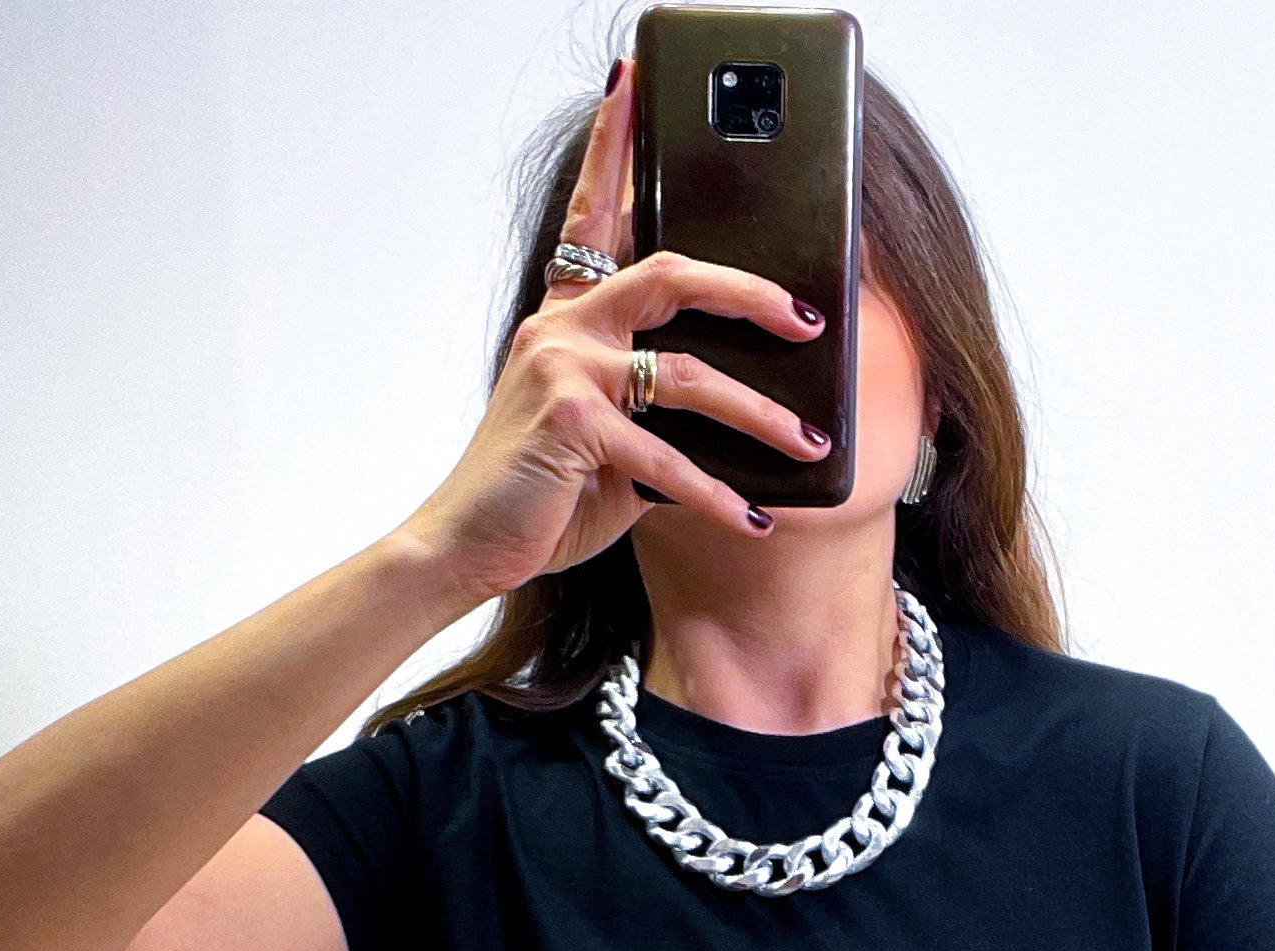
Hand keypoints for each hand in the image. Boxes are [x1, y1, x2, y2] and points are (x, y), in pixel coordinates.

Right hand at [393, 59, 829, 609]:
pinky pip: (668, 458)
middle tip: (808, 316)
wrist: (466, 544)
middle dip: (750, 292)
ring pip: (687, 373)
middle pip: (671, 275)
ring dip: (759, 414)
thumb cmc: (537, 493)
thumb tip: (736, 416)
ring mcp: (564, 369)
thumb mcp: (604, 441)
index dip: (613, 146)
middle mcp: (562, 329)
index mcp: (565, 320)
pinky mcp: (572, 422)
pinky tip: (753, 517)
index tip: (633, 82)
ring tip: (807, 441)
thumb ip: (653, 412)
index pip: (593, 216)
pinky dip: (717, 494)